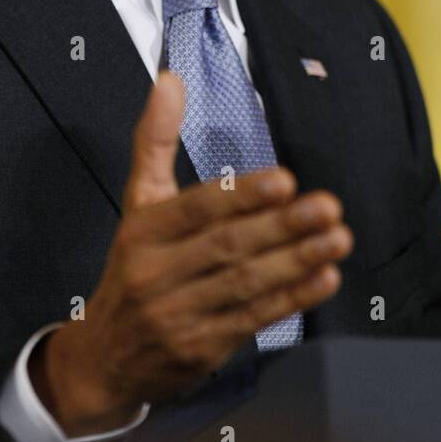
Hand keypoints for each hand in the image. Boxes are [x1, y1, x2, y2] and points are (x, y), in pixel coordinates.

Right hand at [29, 70, 352, 435]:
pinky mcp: (202, 350)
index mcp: (144, 231)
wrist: (102, 361)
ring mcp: (179, 315)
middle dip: (282, 227)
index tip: (284, 182)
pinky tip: (324, 278)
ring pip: (244, 284)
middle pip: (226, 247)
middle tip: (328, 206)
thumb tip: (169, 80)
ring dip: (296, 262)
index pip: (195, 209)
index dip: (241, 197)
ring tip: (338, 238)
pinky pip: (253, 319)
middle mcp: (158, 273)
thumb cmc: (132, 270)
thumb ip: (156, 140)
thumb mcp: (138, 203)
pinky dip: (292, 299)